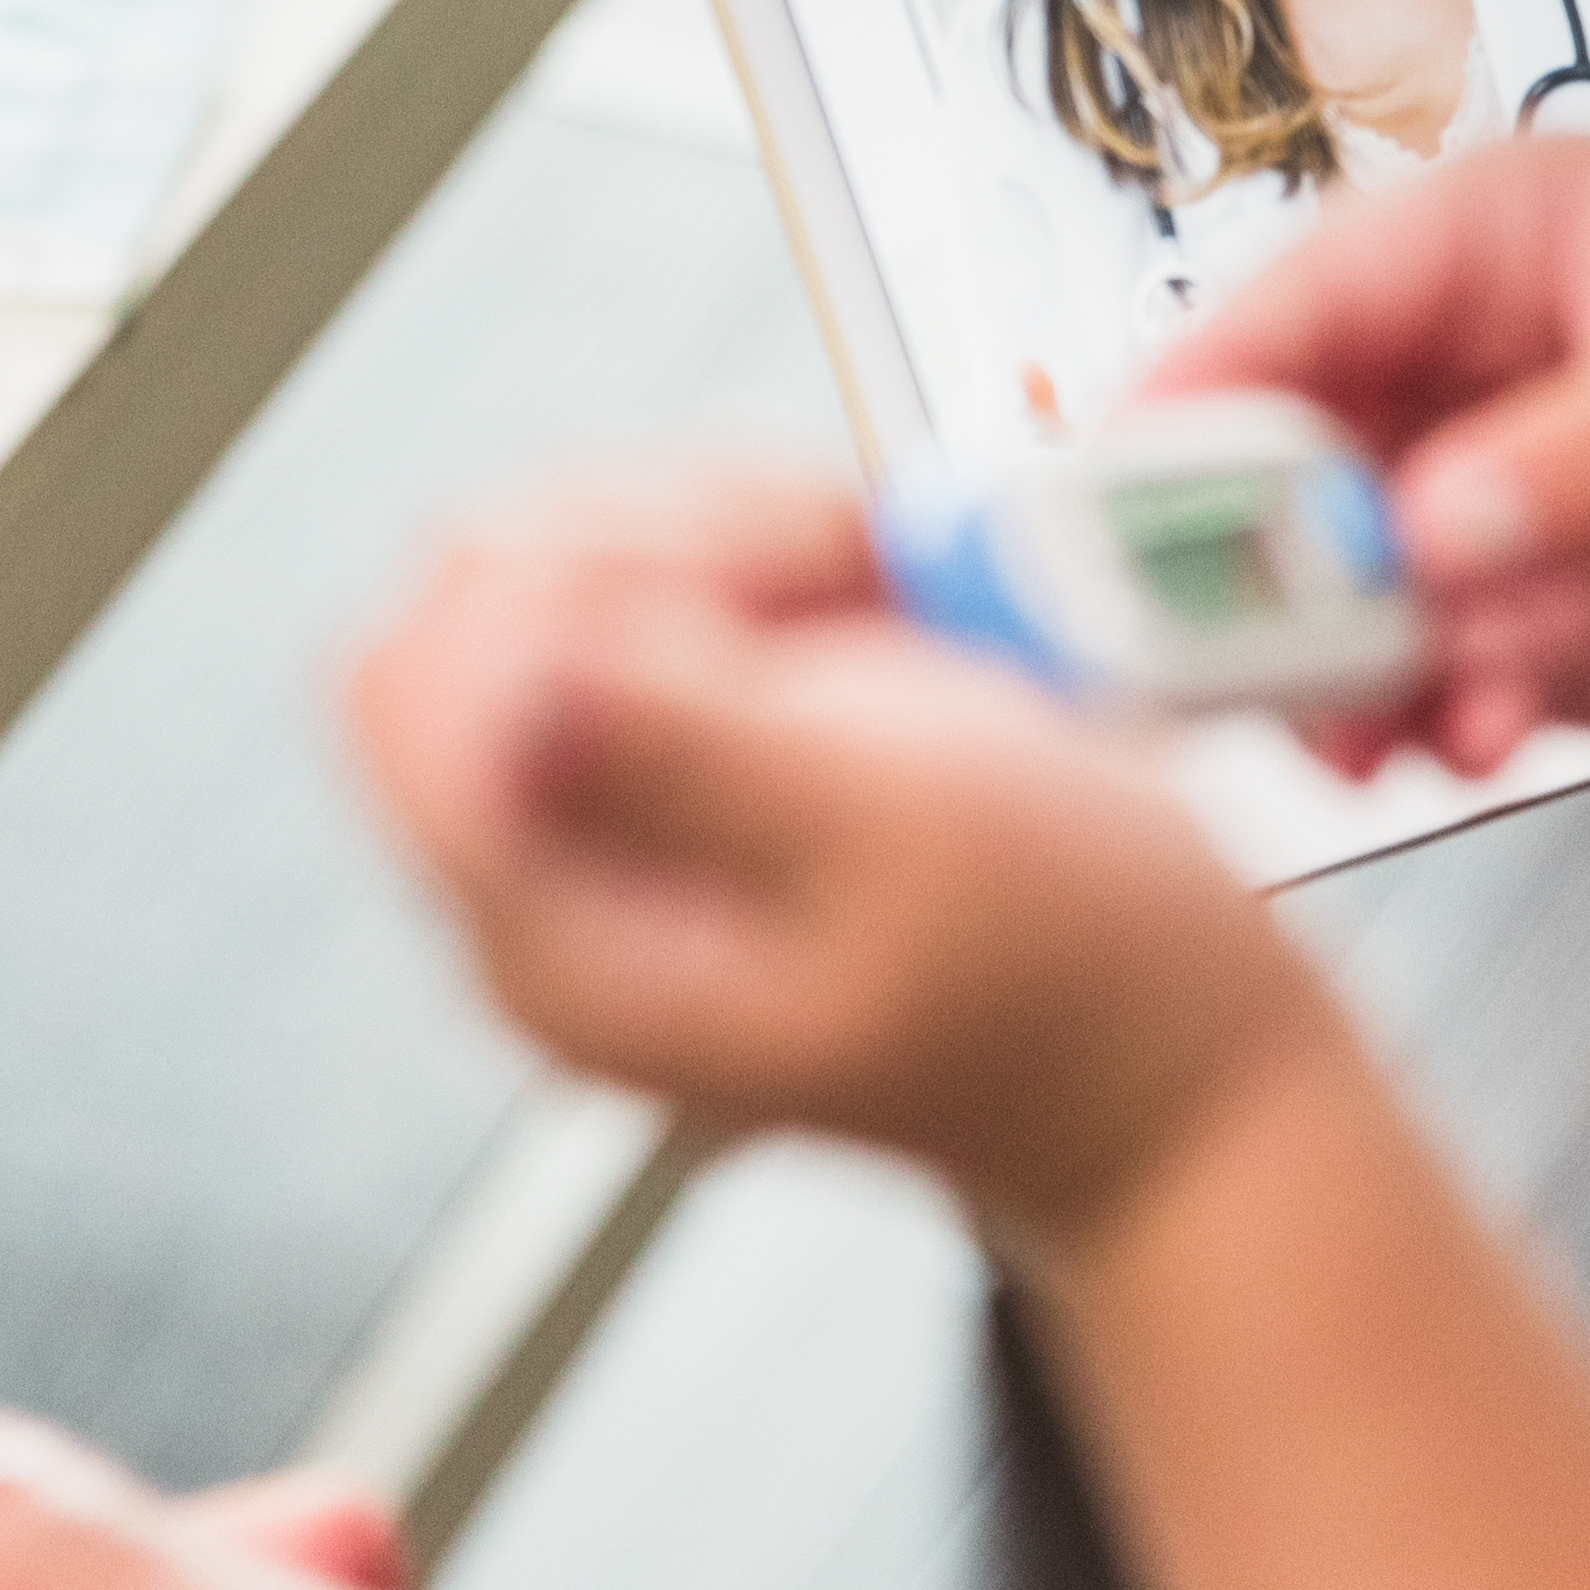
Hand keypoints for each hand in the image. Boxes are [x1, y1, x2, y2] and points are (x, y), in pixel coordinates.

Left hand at [349, 469, 1343, 1240]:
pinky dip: (772, 548)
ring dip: (732, 525)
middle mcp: (549, 885)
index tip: (754, 592)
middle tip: (835, 579)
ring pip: (565, 551)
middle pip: (481, 584)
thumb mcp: (900, 830)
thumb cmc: (1073, 975)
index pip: (414, 674)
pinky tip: (877, 599)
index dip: (573, 573)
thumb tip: (500, 679)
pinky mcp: (693, 757)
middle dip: (662, 530)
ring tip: (878, 591)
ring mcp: (617, 816)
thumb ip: (684, 747)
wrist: (1175, 1063)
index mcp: (556, 941)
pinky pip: (662, 578)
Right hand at [1148, 140, 1589, 783]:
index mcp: (1508, 234)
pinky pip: (1426, 681)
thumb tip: (1428, 522)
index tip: (1121, 501)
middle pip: (1282, 456)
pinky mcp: (1545, 632)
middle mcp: (1476, 367)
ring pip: (1332, 587)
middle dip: (1243, 561)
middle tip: (1218, 658)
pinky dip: (1421, 720)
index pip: (1303, 300)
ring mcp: (1501, 509)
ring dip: (1326, 665)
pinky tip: (1465, 739)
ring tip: (1365, 727)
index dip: (1198, 397)